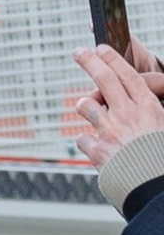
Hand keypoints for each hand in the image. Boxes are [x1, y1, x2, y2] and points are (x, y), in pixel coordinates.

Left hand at [65, 34, 163, 167]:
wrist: (155, 186)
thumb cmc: (161, 157)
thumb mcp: (162, 126)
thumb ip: (147, 112)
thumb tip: (139, 103)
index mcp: (148, 107)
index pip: (127, 75)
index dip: (112, 59)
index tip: (101, 48)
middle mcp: (128, 114)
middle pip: (104, 79)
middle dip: (89, 61)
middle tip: (78, 51)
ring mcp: (111, 131)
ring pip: (86, 106)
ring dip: (85, 105)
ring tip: (86, 107)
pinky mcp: (98, 150)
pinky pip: (83, 138)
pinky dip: (87, 141)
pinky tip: (97, 147)